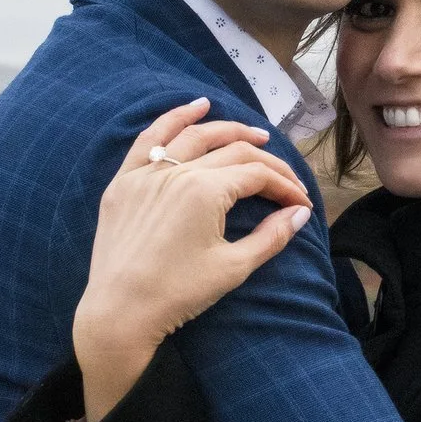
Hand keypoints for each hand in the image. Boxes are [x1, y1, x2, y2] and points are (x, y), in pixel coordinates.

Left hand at [72, 98, 312, 421]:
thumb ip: (271, 236)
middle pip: (232, 152)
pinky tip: (193, 108)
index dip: (285, 185)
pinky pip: (149, 140)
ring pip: (193, 136)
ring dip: (227, 129)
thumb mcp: (233, 267)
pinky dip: (172, 119)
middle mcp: (176, 173)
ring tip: (253, 133)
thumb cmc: (178, 294)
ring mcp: (146, 174)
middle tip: (286, 176)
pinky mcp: (123, 184)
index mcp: (205, 191)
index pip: (256, 174)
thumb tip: (300, 213)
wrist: (119, 312)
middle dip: (266, 162)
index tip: (301, 203)